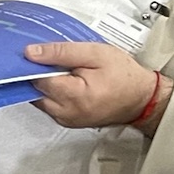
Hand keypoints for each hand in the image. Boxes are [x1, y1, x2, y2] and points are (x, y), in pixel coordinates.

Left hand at [21, 40, 161, 128]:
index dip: (37, 63)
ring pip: (39, 98)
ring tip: (67, 71)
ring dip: (46, 84)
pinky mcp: (68, 121)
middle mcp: (66, 113)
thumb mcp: (95, 53)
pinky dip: (53, 92)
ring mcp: (66, 120)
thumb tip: (32, 53)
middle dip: (40, 74)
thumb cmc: (124, 76)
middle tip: (58, 61)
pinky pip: (49, 105)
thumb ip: (62, 52)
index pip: (36, 78)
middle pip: (35, 90)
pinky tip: (67, 81)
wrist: (142, 98)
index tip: (43, 53)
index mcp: (73, 96)